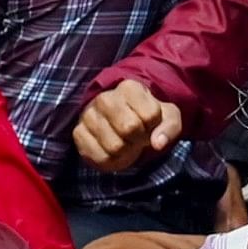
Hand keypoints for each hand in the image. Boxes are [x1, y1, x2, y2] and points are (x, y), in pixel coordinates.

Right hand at [74, 78, 189, 171]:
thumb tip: (157, 144)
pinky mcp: (78, 133)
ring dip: (125, 151)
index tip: (150, 123)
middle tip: (137, 135)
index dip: (154, 125)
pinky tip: (112, 150)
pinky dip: (111, 161)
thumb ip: (169, 128)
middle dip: (139, 138)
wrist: (121, 122)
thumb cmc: (147, 118)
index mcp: (129, 87)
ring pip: (114, 146)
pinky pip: (99, 157)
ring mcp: (88, 115)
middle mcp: (105, 98)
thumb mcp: (167, 118)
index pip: (150, 114)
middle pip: (129, 128)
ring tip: (125, 141)